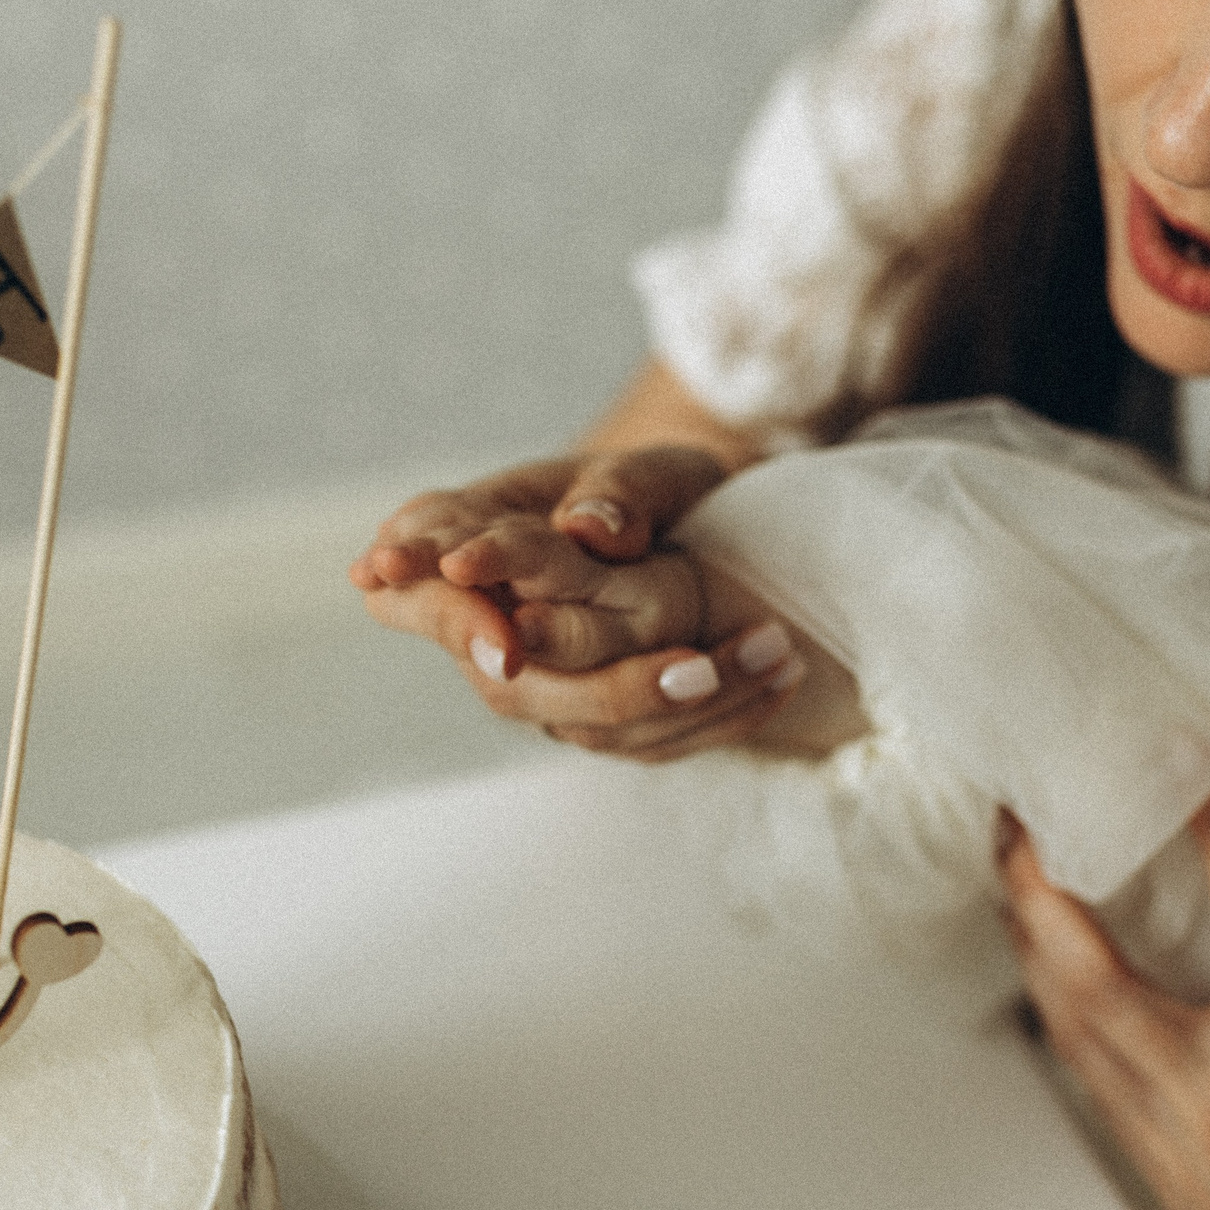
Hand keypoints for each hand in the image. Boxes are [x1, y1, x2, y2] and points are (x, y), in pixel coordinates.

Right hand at [352, 448, 806, 759]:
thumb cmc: (644, 487)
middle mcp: (491, 627)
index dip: (456, 618)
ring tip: (774, 650)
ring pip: (582, 724)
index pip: (424, 596)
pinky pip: (641, 742)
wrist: (671, 530)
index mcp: (469, 551)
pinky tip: (784, 681)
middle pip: (511, 686)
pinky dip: (720, 717)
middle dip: (607, 688)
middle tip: (700, 670)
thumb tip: (590, 528)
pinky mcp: (589, 718)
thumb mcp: (643, 467)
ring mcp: (538, 684)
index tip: (506, 633)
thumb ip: (617, 490)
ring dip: (683, 702)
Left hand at [997, 784, 1209, 1209]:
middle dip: (1039, 876)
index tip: (1198, 763)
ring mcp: (1169, 1145)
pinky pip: (1087, 1075)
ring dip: (1031, 938)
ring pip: (1064, 1019)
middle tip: (1019, 807)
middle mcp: (1206, 1102)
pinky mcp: (1160, 1179)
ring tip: (1017, 871)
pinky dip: (1060, 1011)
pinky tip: (1056, 977)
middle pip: (1086, 962)